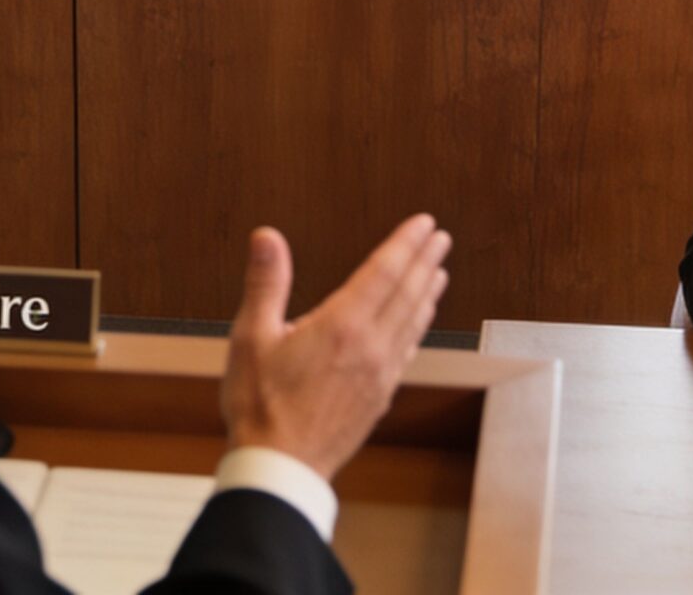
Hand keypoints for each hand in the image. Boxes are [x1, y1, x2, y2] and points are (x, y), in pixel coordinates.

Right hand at [221, 215, 449, 479]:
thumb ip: (265, 283)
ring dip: (428, 293)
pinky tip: (418, 323)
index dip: (405, 245)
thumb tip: (267, 236)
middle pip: (407, 294)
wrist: (281, 468)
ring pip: (413, 323)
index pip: (384, 273)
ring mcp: (380, 375)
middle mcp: (371, 347)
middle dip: (425, 262)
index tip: (424, 224)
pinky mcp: (380, 397)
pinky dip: (418, 328)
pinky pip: (408, 352)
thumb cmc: (260, 405)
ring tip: (439, 272)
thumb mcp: (251, 337)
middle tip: (441, 238)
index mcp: (342, 326)